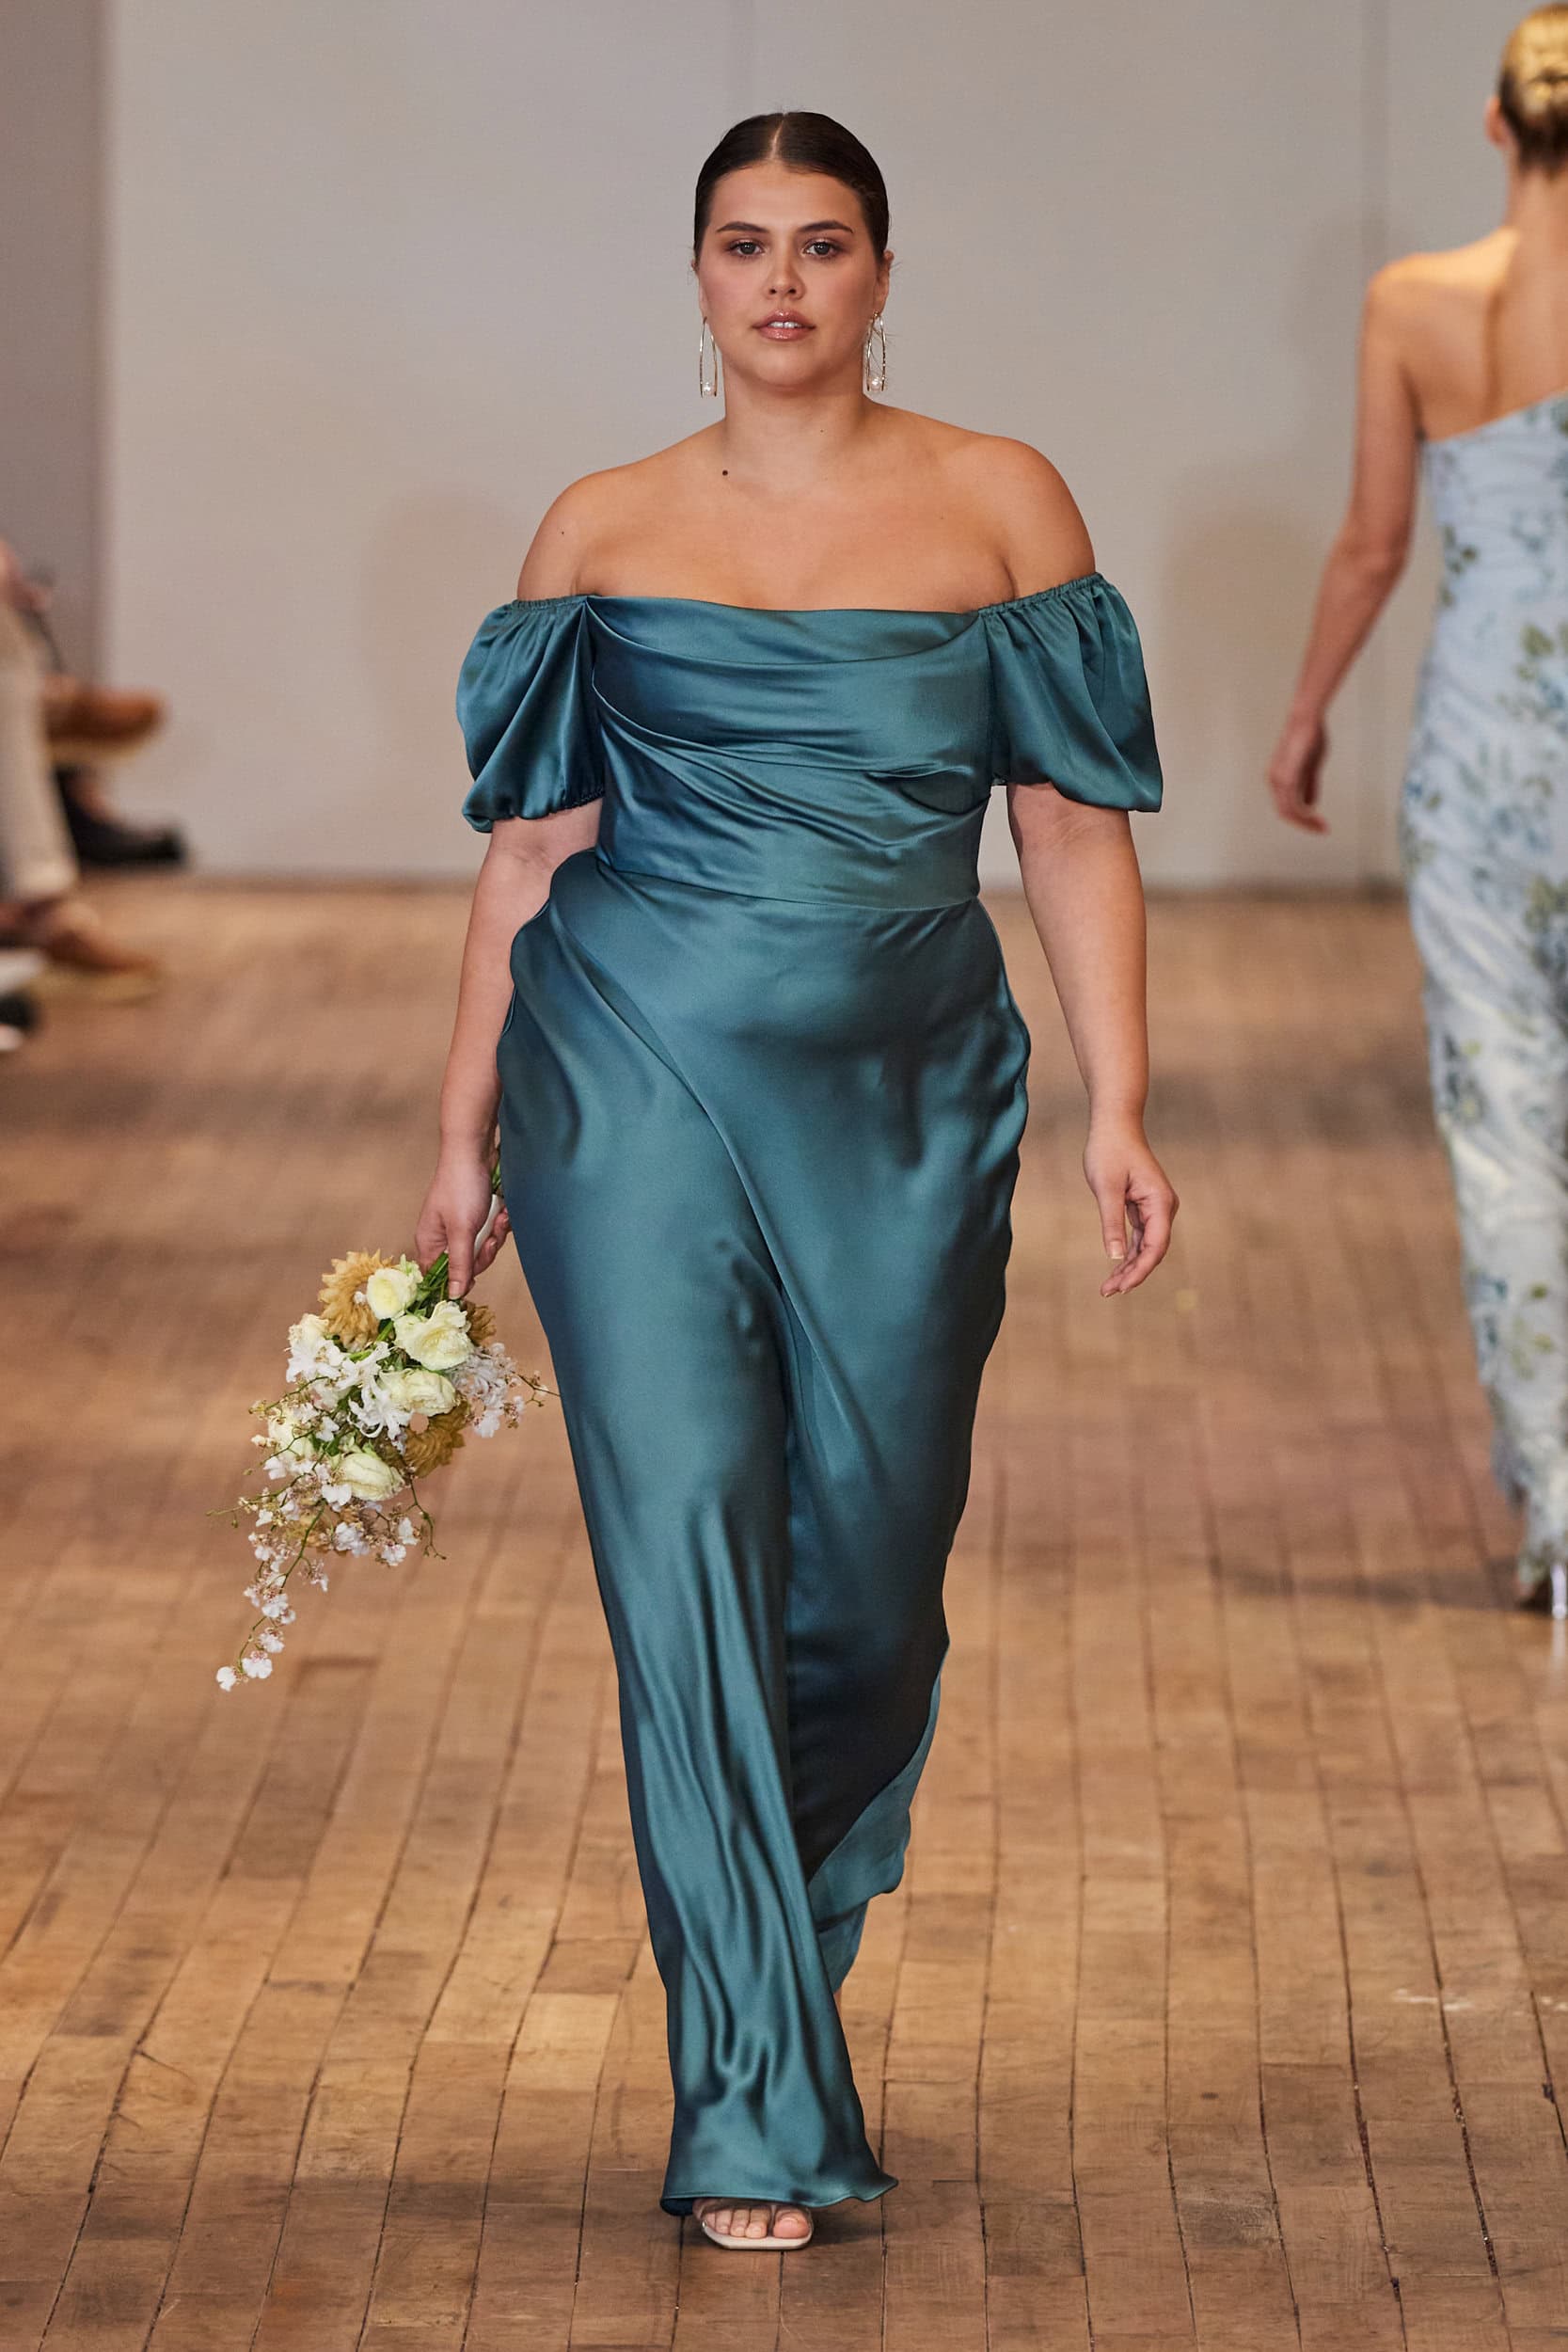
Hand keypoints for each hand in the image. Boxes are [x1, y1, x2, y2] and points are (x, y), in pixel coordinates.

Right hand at [414, 1149, 510, 1298]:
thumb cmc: (461, 1186)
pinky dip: (499, 1222)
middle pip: (467, 1264)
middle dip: (484, 1251)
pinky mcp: (478, 1216)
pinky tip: (503, 1211)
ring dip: (495, 1234)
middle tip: (490, 1236)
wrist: (476, 1150)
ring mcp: (462, 1225)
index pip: (439, 1276)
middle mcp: (443, 1236)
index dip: (459, 1279)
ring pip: (483, 1248)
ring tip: (498, 1217)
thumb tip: (454, 1294)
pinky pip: (491, 1231)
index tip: (475, 1274)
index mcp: (430, 1241)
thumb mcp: (462, 1230)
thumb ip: (460, 1264)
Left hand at [1084, 1119, 1177, 1296]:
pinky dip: (1128, 1253)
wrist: (1115, 1125)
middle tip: (1108, 1292)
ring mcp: (1156, 1208)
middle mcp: (1163, 1208)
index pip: (1155, 1246)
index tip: (1121, 1287)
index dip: (1140, 1270)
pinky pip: (1140, 1237)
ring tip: (1109, 1288)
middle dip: (1133, 1273)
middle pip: (1153, 1250)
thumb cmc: (1109, 1151)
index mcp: (1160, 1202)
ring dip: (1129, 1267)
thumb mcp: (1106, 1188)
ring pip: (1146, 1247)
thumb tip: (1114, 1258)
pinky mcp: (1145, 1207)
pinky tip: (1116, 1270)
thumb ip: (1112, 1223)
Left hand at [1268, 713, 1328, 832]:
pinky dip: (1303, 813)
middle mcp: (1273, 781)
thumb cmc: (1310, 737)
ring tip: (1322, 826)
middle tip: (1323, 829)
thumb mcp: (1311, 766)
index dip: (1302, 818)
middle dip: (1305, 824)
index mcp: (1278, 779)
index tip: (1320, 824)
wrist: (1307, 718)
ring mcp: (1278, 779)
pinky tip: (1314, 817)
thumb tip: (1310, 805)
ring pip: (1288, 811)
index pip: (1286, 806)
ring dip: (1306, 822)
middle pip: (1285, 813)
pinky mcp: (1286, 776)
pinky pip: (1292, 802)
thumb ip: (1309, 785)